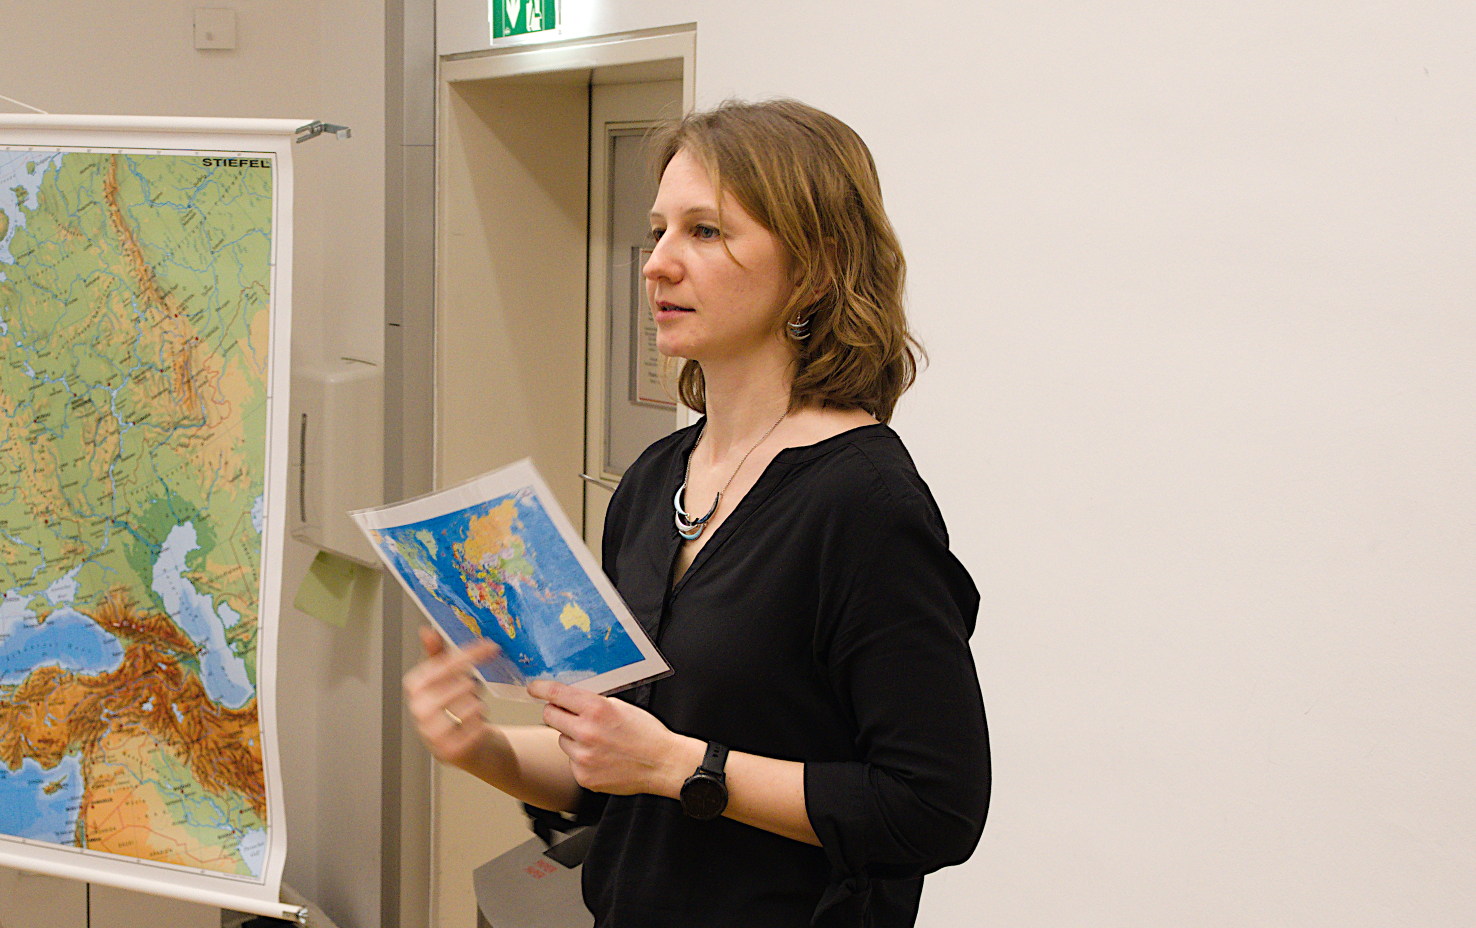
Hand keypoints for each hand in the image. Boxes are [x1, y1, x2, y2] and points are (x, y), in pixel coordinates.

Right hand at [403, 626, 499, 768]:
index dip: (469, 655)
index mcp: (415, 686)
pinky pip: (477, 727)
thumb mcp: (444, 676)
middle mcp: (419, 710)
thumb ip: (436, 653)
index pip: (445, 664)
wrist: (464, 745)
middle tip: (472, 689)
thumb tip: (426, 629)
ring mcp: (431, 732)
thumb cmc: (453, 705)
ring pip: (472, 706)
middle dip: (473, 685)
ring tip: (470, 708)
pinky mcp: (449, 750)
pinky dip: (481, 722)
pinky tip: (475, 723)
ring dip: (478, 704)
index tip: (490, 647)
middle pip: (461, 685)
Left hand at [527, 680, 702, 797]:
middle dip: (558, 713)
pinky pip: (572, 761)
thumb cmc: (646, 734)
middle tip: (570, 715)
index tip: (534, 688)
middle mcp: (585, 732)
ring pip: (562, 740)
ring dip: (573, 738)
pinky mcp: (583, 776)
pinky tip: (602, 758)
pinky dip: (582, 758)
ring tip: (598, 742)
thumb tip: (571, 700)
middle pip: (550, 716)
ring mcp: (582, 757)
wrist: (662, 764)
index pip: (557, 694)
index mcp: (596, 710)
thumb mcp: (621, 707)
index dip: (541, 689)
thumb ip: (594, 703)